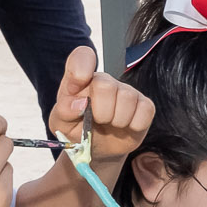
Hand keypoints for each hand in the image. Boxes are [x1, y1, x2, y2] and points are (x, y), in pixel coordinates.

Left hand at [50, 45, 152, 171]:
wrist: (97, 149)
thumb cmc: (78, 131)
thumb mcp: (61, 123)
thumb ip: (64, 111)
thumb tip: (80, 104)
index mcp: (81, 80)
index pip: (82, 57)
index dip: (81, 67)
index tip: (78, 84)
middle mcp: (105, 81)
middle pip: (105, 85)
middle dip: (100, 111)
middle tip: (97, 121)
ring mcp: (127, 92)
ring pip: (127, 98)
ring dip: (117, 120)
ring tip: (111, 125)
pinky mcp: (145, 105)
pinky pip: (145, 111)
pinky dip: (134, 125)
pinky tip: (126, 127)